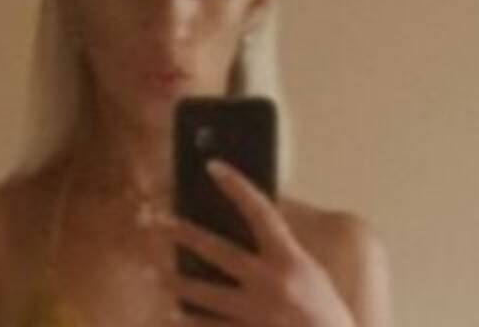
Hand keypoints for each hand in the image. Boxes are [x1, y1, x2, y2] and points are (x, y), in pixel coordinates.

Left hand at [152, 159, 355, 326]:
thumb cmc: (327, 315)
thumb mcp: (312, 275)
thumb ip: (282, 253)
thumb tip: (254, 228)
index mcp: (290, 260)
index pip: (261, 212)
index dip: (237, 187)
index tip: (213, 166)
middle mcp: (270, 283)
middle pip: (220, 252)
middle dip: (186, 236)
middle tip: (158, 222)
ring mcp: (256, 314)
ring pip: (206, 294)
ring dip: (176, 282)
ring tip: (151, 273)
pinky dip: (190, 322)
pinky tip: (170, 315)